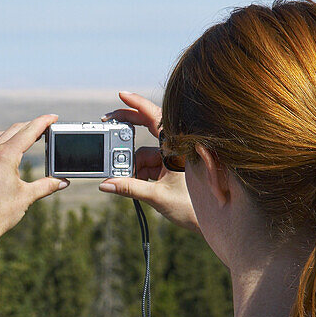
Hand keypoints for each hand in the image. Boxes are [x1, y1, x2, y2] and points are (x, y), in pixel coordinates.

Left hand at [0, 114, 68, 245]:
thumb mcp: (26, 197)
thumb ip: (46, 186)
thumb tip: (63, 183)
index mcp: (5, 155)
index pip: (29, 131)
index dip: (44, 122)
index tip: (54, 117)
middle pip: (15, 129)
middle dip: (33, 125)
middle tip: (47, 126)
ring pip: (1, 136)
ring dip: (18, 132)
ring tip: (31, 135)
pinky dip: (5, 142)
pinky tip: (10, 150)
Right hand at [99, 91, 199, 233]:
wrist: (209, 221)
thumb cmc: (191, 207)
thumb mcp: (157, 197)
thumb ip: (130, 189)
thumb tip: (106, 185)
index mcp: (176, 148)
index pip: (156, 118)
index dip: (138, 104)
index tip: (121, 95)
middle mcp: (173, 149)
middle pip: (145, 132)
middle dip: (124, 133)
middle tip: (106, 125)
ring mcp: (169, 159)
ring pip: (142, 154)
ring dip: (130, 166)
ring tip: (122, 179)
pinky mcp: (166, 169)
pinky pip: (146, 165)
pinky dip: (136, 174)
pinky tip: (132, 184)